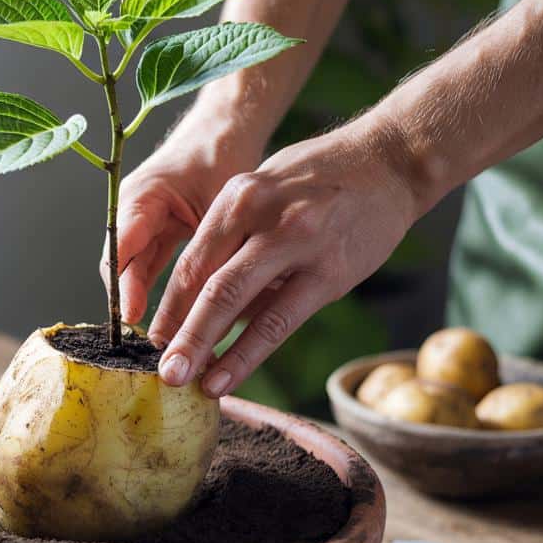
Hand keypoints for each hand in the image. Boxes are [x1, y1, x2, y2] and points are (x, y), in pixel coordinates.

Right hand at [103, 108, 265, 324]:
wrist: (222, 131)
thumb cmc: (221, 156)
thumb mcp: (220, 201)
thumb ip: (211, 244)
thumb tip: (216, 297)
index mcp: (140, 196)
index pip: (120, 247)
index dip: (123, 285)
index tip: (132, 315)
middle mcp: (130, 210)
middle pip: (119, 264)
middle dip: (127, 301)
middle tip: (147, 337)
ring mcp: (137, 221)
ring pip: (129, 270)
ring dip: (139, 300)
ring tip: (157, 336)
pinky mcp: (150, 230)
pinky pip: (144, 265)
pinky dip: (150, 290)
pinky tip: (166, 317)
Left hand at [150, 120, 419, 397]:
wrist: (391, 162)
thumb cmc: (320, 180)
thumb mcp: (265, 194)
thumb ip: (236, 244)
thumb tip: (208, 310)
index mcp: (238, 197)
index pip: (192, 261)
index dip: (167, 306)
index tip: (150, 339)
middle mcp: (262, 218)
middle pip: (208, 285)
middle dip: (179, 334)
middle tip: (160, 371)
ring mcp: (298, 245)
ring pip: (239, 305)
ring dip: (207, 349)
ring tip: (185, 381)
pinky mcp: (331, 273)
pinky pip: (279, 322)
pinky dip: (248, 353)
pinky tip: (228, 377)